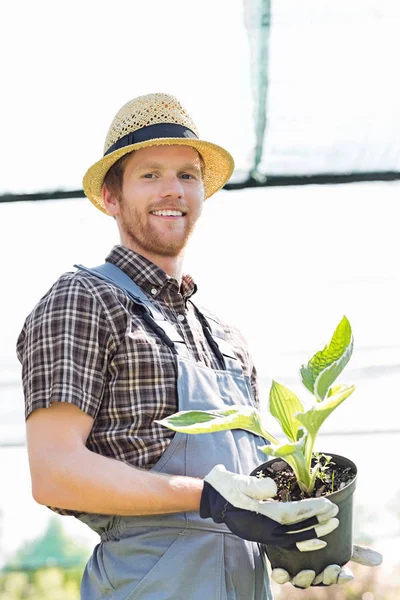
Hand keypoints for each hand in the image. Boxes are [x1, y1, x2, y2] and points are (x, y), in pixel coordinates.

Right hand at [200, 465, 338, 549]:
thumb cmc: (226, 487)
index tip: (329, 505)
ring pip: (295, 539)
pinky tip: (314, 539)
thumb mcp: (239, 481)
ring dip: (315, 533)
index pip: (292, 514)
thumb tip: (273, 487)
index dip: (312, 510)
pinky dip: (303, 541)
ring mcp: (264, 534)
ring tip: (332, 526)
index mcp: (260, 515)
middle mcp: (264, 529)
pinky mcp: (263, 535)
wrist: (211, 498)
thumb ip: (256, 485)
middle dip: (319, 523)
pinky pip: (288, 542)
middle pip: (297, 529)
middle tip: (337, 516)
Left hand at [271, 544, 382, 587]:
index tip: (346, 573)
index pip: (337, 576)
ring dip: (305, 578)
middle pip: (320, 580)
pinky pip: (279, 575)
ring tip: (308, 571)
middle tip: (331, 568)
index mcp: (326, 569)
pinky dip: (280, 575)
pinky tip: (281, 570)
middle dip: (327, 577)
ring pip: (301, 581)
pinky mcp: (279, 564)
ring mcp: (295, 570)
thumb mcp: (337, 542)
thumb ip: (355, 551)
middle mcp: (311, 573)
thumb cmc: (317, 540)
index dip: (341, 577)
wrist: (291, 531)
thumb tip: (380, 558)